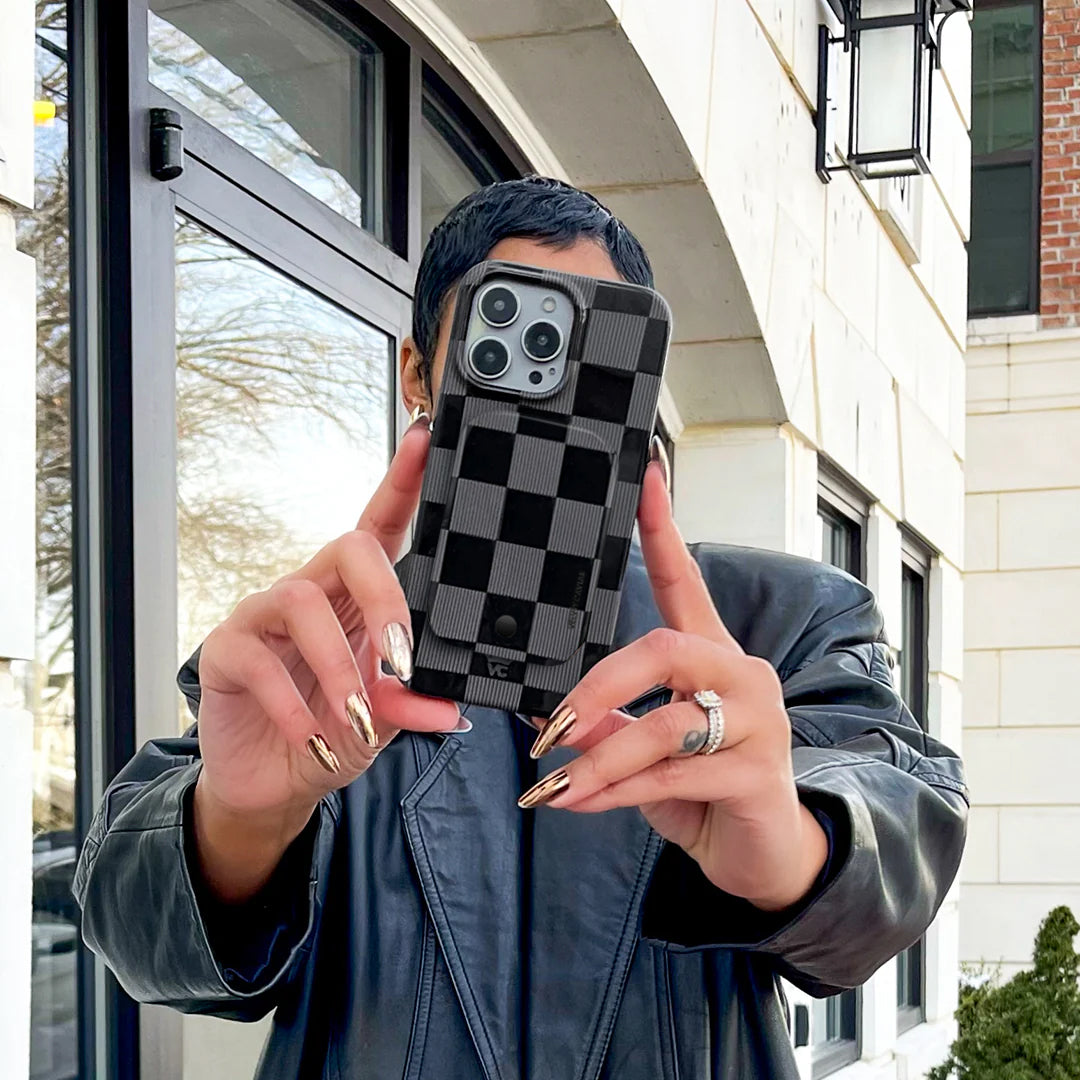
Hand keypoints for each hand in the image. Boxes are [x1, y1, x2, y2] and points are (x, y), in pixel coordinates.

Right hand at [193, 415, 460, 899]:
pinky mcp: (225, 651)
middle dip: (383, 597)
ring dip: (336, 663)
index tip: (423, 439)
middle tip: (400, 656)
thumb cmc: (337, 731)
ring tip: (355, 715)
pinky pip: (257, 659)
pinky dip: (292, 703)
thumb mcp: (386, 722)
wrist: (277, 781)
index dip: (401, 482)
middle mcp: (314, 592)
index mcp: (358, 596)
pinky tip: (310, 735)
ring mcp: (264, 617)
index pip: (381, 526)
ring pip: (301, 601)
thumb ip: (412, 705)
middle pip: (347, 547)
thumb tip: (448, 708)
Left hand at [520, 462, 828, 911]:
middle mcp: (742, 677)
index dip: (664, 529)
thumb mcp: (643, 753)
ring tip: (555, 783)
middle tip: (551, 725)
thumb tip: (551, 710)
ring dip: (601, 757)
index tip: (647, 475)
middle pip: (666, 649)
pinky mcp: (761, 772)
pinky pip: (675, 774)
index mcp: (712, 659)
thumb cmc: (701, 790)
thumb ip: (608, 724)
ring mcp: (759, 722)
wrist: (760, 856)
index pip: (688, 582)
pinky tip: (581, 803)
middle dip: (599, 686)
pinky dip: (618, 790)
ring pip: (666, 723)